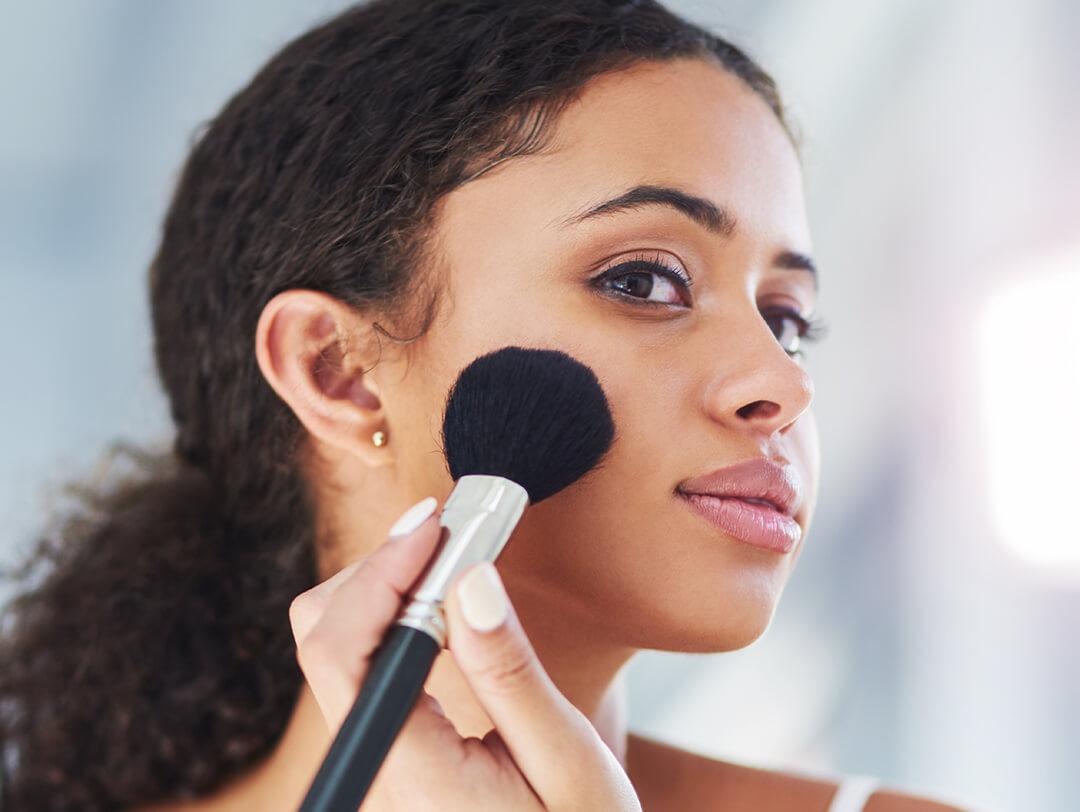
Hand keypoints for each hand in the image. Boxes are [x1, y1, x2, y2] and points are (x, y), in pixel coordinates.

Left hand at [288, 496, 640, 810]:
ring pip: (338, 643)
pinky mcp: (391, 747)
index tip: (437, 526)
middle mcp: (373, 763)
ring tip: (450, 554)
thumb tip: (470, 580)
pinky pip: (366, 664)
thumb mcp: (566, 762)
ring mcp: (376, 758)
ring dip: (387, 585)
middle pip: (323, 635)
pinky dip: (397, 613)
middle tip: (449, 531)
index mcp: (408, 770)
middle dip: (379, 568)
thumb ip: (510, 675)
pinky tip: (443, 596)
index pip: (341, 651)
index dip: (379, 572)